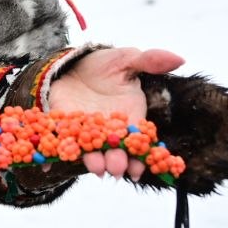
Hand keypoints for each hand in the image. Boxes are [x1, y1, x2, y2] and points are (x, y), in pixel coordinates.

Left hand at [47, 48, 183, 180]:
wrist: (74, 64)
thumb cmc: (106, 65)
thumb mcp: (127, 59)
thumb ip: (149, 61)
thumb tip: (179, 58)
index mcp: (129, 118)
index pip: (137, 140)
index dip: (139, 155)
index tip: (139, 167)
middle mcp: (108, 130)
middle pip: (114, 150)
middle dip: (116, 161)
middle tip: (115, 169)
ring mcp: (85, 131)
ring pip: (90, 150)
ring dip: (93, 161)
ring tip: (95, 167)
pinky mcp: (63, 126)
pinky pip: (59, 140)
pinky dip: (54, 153)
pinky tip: (48, 163)